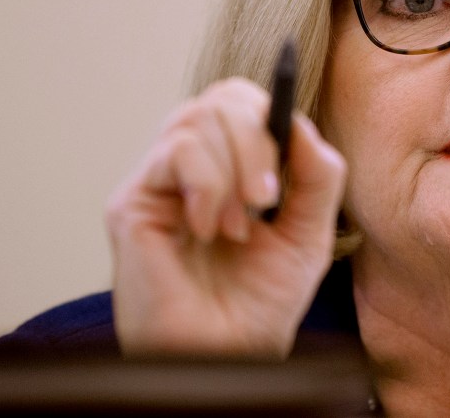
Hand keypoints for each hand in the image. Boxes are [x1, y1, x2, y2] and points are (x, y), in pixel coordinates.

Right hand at [106, 78, 345, 358]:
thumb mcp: (310, 231)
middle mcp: (194, 165)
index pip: (244, 100)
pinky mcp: (133, 201)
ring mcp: (161, 180)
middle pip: (225, 96)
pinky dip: (208, 186)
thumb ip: (317, 175)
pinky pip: (178, 151)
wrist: (231, 353)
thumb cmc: (263, 298)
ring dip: (235, 171)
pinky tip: (208, 229)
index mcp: (233, 165)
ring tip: (238, 228)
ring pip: (199, 117)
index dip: (271, 105)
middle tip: (268, 198)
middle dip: (259, 140)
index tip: (293, 140)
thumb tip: (301, 122)